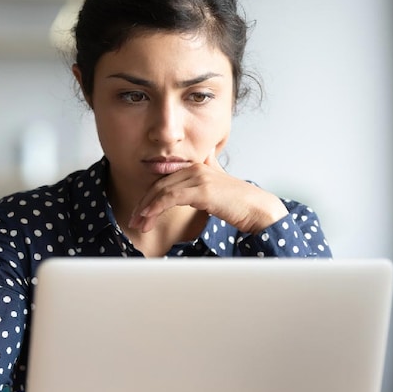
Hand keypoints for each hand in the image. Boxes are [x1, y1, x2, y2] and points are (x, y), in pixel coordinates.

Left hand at [127, 153, 288, 234]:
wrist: (257, 209)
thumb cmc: (238, 202)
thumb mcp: (217, 186)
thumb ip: (205, 176)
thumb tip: (201, 167)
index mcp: (196, 166)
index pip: (163, 179)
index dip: (149, 195)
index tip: (139, 212)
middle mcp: (195, 168)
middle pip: (159, 185)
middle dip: (143, 204)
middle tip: (134, 221)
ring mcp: (198, 177)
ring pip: (162, 191)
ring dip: (146, 209)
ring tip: (139, 225)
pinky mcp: (202, 190)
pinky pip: (170, 197)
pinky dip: (156, 208)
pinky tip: (149, 218)